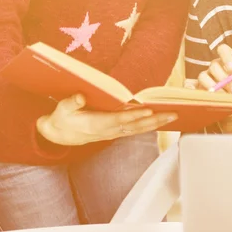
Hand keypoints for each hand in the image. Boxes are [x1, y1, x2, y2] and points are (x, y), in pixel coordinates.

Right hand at [36, 94, 177, 145]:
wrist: (59, 135)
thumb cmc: (62, 119)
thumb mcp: (61, 110)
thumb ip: (71, 103)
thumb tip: (80, 96)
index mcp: (96, 124)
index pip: (119, 120)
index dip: (134, 117)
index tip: (148, 111)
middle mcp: (108, 130)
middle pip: (135, 127)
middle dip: (155, 121)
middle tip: (173, 115)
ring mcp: (113, 132)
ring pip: (138, 130)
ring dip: (156, 124)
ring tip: (173, 117)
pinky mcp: (115, 132)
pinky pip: (135, 130)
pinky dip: (149, 126)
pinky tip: (161, 121)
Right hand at [195, 44, 231, 113]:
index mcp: (230, 60)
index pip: (223, 50)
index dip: (226, 57)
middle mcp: (217, 67)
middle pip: (214, 66)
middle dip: (224, 80)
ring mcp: (207, 78)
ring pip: (203, 76)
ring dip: (213, 87)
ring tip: (224, 97)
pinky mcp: (200, 89)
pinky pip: (190, 85)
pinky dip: (190, 88)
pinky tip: (198, 94)